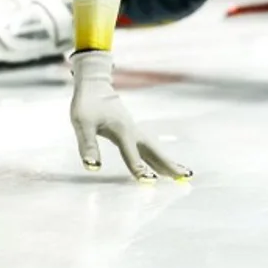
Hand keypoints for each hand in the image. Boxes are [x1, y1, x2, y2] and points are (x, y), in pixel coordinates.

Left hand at [69, 51, 191, 182]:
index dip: (139, 169)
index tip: (150, 182)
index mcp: (121, 130)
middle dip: (167, 165)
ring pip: (153, 149)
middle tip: (185, 177)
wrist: (94, 86)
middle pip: (153, 151)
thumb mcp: (82, 124)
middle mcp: (132, 131)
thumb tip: (93, 168)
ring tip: (182, 175)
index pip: (131, 153)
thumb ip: (88, 145)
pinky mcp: (132, 130)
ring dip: (167, 162)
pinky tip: (162, 165)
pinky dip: (158, 157)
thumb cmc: (86, 104)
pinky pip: (148, 147)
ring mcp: (134, 131)